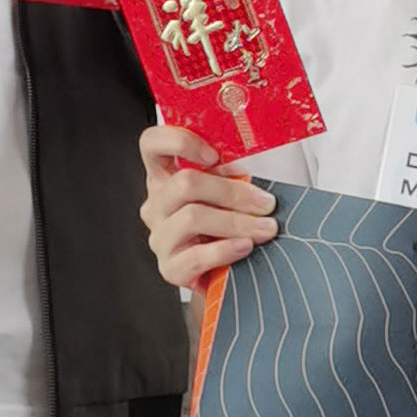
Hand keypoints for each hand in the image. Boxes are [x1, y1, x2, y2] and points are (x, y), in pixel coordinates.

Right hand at [141, 123, 275, 289]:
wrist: (229, 276)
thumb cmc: (229, 228)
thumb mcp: (228, 194)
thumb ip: (232, 176)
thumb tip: (257, 170)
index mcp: (165, 178)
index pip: (152, 144)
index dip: (178, 140)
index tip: (214, 154)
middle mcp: (157, 205)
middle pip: (184, 183)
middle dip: (232, 192)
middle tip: (264, 203)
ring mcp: (160, 237)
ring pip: (193, 217)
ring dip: (237, 222)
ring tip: (264, 228)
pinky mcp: (170, 268)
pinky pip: (196, 256)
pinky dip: (226, 249)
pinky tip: (245, 247)